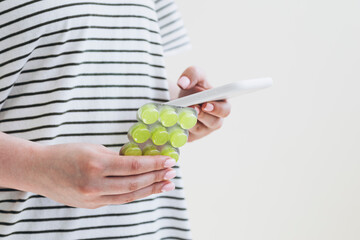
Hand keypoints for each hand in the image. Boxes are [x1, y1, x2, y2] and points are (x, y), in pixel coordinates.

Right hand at [28, 143, 176, 208]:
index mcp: (95, 164)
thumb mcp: (93, 148)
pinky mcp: (91, 205)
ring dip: (150, 190)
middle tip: (172, 173)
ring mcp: (92, 198)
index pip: (133, 166)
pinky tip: (146, 189)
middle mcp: (94, 184)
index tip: (169, 160)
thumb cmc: (66, 154)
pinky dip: (134, 194)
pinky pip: (118, 200)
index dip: (154, 164)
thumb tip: (139, 162)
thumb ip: (116, 158)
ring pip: (129, 196)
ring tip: (166, 184)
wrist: (39, 170)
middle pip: (134, 183)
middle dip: (156, 177)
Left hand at [177, 66, 230, 141]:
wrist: (179, 98)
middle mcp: (214, 120)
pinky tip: (173, 120)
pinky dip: (179, 127)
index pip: (225, 110)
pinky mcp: (190, 137)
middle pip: (214, 123)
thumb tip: (183, 82)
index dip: (217, 109)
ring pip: (198, 130)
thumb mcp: (194, 75)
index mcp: (221, 105)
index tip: (206, 105)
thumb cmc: (193, 87)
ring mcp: (202, 130)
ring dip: (190, 120)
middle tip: (193, 108)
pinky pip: (186, 136)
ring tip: (181, 112)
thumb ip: (192, 74)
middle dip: (203, 116)